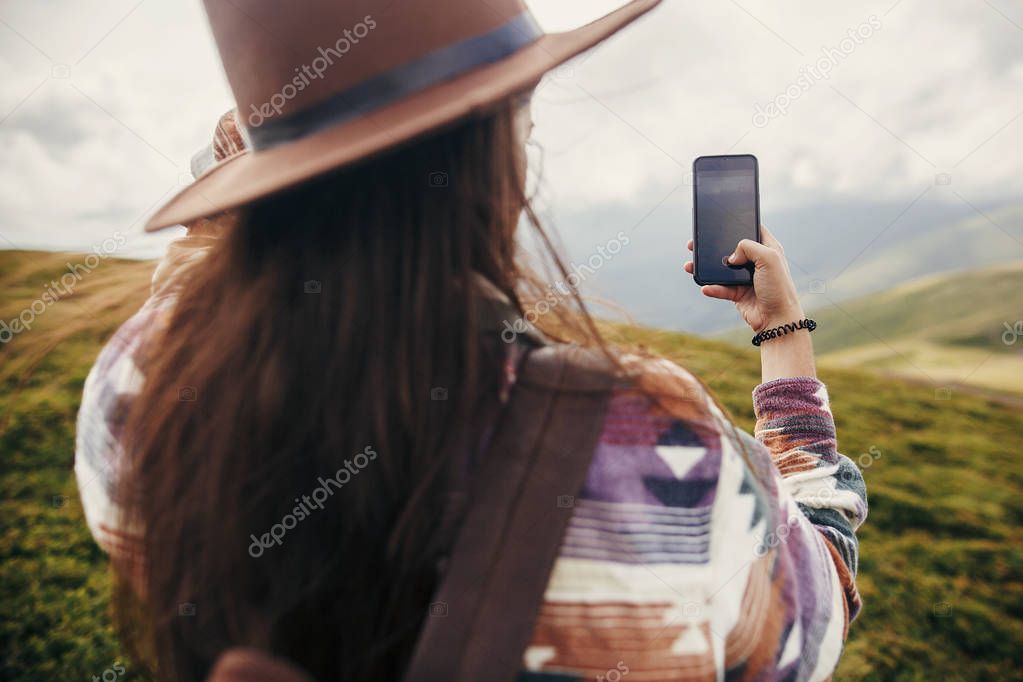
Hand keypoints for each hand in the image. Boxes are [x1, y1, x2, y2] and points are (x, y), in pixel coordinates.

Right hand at [684, 226, 803, 332]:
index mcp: (767, 249)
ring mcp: (745, 278)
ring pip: (721, 269)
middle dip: (713, 246)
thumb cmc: (779, 288)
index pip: (752, 230)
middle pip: (731, 249)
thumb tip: (730, 256)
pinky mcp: (737, 293)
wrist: (777, 319)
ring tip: (690, 265)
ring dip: (705, 268)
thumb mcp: (769, 258)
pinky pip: (720, 288)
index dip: (738, 223)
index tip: (721, 220)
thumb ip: (748, 247)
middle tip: (696, 243)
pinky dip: (711, 288)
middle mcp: (756, 262)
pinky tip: (705, 287)